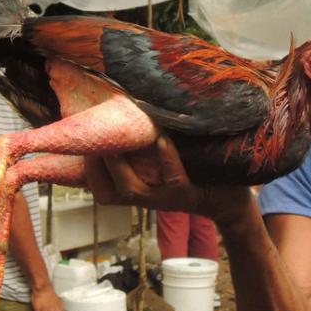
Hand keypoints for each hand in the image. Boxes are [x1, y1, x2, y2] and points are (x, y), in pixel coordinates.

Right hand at [85, 136, 250, 224]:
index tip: (79, 146)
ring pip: (132, 189)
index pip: (100, 190)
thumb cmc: (194, 173)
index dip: (86, 172)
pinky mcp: (188, 194)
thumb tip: (126, 110)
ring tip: (117, 139)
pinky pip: (173, 176)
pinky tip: (161, 138)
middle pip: (107, 193)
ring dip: (120, 165)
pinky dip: (166, 156)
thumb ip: (145, 148)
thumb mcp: (164, 165)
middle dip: (95, 167)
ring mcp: (166, 199)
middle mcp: (147, 200)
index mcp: (138, 191)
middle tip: (92, 139)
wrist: (230, 201)